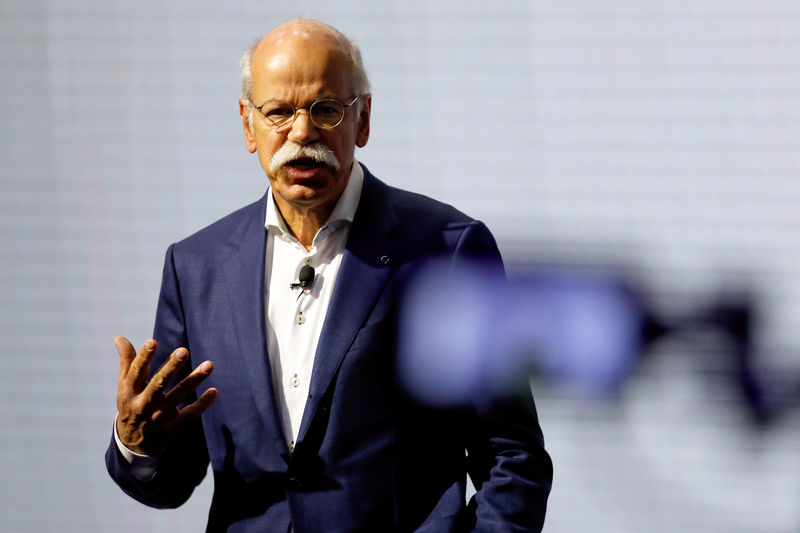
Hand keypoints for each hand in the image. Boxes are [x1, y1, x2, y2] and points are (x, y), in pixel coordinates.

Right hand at [115, 336, 217, 456]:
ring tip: (209, 364)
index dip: (143, 357)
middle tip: (183, 351)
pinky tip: (214, 391)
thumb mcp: (125, 386)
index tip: (152, 341)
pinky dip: (202, 404)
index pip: (136, 373)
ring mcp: (159, 417)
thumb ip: (127, 362)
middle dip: (171, 367)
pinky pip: (190, 414)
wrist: (133, 446)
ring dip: (194, 380)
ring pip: (179, 395)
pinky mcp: (173, 427)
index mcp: (129, 392)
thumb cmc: (131, 406)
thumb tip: (119, 336)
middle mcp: (144, 404)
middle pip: (158, 383)